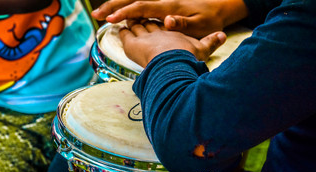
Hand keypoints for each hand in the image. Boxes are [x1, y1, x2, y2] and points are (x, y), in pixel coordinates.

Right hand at [92, 0, 247, 37]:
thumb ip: (182, 23)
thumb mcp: (200, 25)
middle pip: (132, 0)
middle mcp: (162, 2)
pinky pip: (140, 6)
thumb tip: (167, 20)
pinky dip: (127, 8)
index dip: (124, 12)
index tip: (111, 20)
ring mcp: (161, 3)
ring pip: (134, 1)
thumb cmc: (210, 18)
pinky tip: (119, 15)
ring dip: (116, 6)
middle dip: (113, 7)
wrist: (219, 7)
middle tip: (96, 15)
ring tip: (101, 14)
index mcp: (168, 6)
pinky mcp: (162, 6)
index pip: (141, 7)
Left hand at [119, 20, 225, 66]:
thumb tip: (223, 36)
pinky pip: (124, 34)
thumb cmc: (187, 57)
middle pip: (149, 22)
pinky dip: (122, 31)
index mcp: (173, 30)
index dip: (161, 23)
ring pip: (136, 25)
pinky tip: (118, 29)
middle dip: (144, 20)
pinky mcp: (132, 43)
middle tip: (137, 20)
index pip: (165, 23)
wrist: (174, 62)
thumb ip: (211, 42)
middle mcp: (158, 30)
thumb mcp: (203, 49)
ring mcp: (144, 36)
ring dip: (131, 23)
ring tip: (125, 22)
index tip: (160, 23)